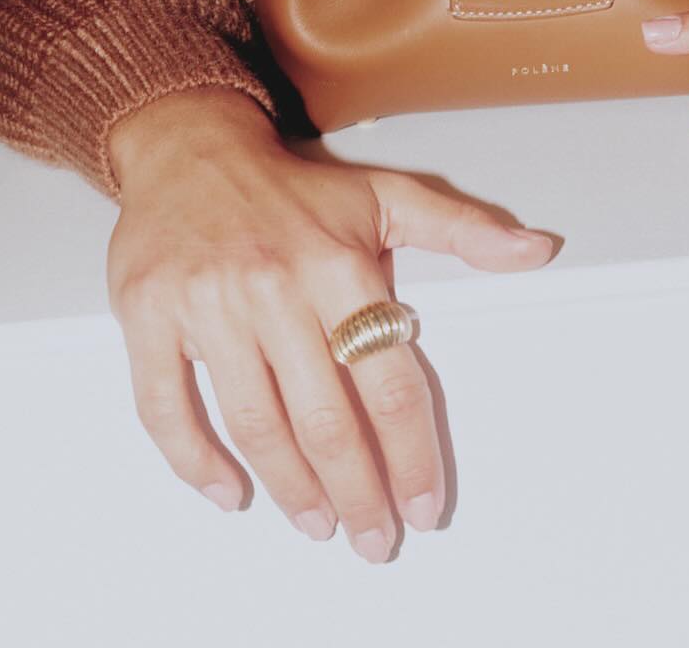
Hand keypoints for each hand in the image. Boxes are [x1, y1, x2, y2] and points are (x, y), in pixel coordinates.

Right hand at [106, 88, 555, 559]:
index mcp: (338, 263)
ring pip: (255, 422)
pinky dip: (196, 461)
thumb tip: (538, 249)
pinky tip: (231, 491)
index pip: (389, 378)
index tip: (424, 504)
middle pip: (325, 417)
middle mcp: (275, 287)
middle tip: (374, 538)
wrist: (192, 149)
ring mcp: (209, 305)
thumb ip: (464, 229)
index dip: (411, 451)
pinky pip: (166, 407)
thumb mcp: (388, 195)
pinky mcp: (150, 317)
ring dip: (291, 487)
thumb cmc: (295, 188)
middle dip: (358, 491)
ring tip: (320, 523)